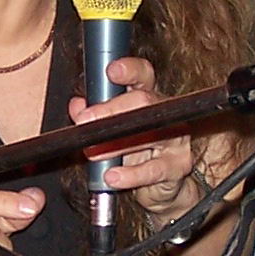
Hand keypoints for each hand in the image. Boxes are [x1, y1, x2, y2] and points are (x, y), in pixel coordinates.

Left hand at [69, 54, 203, 214]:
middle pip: (144, 101)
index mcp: (147, 99)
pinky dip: (130, 175)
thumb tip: (77, 107)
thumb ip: (93, 116)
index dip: (130, 70)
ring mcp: (175, 138)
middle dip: (112, 109)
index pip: (143, 75)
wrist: (158, 185)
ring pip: (149, 134)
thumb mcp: (109, 132)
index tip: (112, 71)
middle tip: (86, 120)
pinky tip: (113, 177)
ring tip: (93, 152)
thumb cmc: (133, 152)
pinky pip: (153, 169)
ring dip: (117, 144)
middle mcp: (164, 113)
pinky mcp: (177, 166)